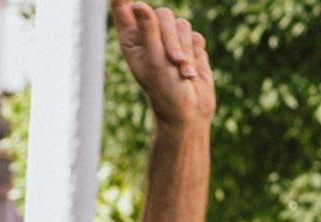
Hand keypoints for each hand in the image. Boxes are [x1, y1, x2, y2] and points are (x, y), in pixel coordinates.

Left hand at [111, 0, 215, 127]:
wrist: (189, 112)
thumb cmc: (165, 90)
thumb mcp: (154, 61)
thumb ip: (148, 32)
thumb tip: (139, 5)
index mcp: (132, 37)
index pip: (124, 8)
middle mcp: (150, 34)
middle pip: (163, 14)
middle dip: (171, 37)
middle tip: (173, 60)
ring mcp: (171, 40)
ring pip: (183, 25)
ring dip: (186, 50)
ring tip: (182, 72)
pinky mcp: (191, 46)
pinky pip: (197, 36)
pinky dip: (196, 55)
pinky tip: (191, 72)